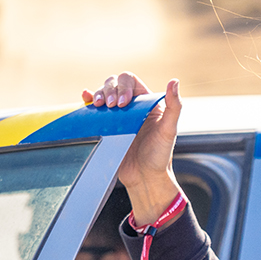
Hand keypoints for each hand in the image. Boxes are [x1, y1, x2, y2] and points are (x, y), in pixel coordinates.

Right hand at [82, 73, 183, 225]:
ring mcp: (117, 116)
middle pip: (114, 83)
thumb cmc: (159, 156)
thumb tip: (174, 81)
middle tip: (112, 106)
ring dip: (98, 94)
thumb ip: (174, 106)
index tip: (124, 103)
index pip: (131, 81)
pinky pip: (94, 108)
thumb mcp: (169, 131)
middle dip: (109, 89)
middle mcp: (132, 106)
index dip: (124, 86)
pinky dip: (88, 99)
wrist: (144, 178)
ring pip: (103, 93)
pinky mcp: (106, 126)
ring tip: (99, 106)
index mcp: (147, 103)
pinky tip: (85, 97)